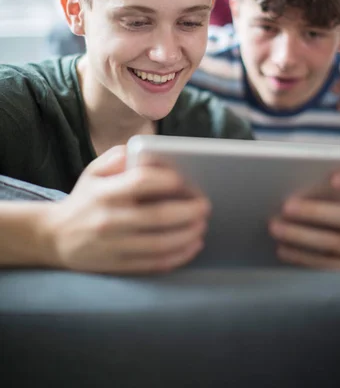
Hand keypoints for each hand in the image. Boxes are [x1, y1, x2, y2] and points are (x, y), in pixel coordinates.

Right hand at [40, 146, 209, 273]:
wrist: (54, 237)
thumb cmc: (85, 199)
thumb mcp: (93, 171)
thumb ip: (120, 157)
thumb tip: (150, 153)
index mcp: (105, 192)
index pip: (142, 181)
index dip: (170, 180)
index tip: (189, 180)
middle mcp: (109, 220)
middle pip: (159, 216)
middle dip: (189, 211)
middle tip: (205, 206)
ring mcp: (114, 246)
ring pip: (161, 243)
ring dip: (188, 235)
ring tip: (202, 225)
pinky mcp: (118, 265)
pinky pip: (154, 264)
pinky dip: (178, 256)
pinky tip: (192, 245)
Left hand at [268, 167, 339, 270]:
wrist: (337, 262)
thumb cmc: (323, 223)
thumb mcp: (325, 207)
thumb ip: (315, 195)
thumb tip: (282, 184)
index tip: (332, 179)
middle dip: (315, 211)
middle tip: (286, 206)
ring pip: (336, 242)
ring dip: (301, 235)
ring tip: (275, 228)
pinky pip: (327, 265)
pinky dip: (301, 256)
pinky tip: (282, 250)